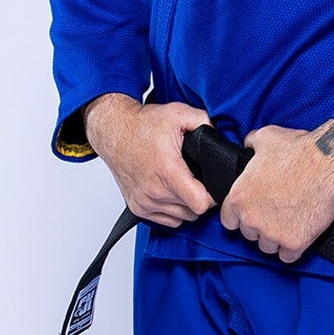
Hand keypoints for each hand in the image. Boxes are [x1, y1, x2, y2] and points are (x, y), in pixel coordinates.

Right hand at [83, 94, 213, 227]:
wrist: (113, 131)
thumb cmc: (142, 124)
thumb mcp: (178, 114)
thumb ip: (205, 122)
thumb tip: (220, 136)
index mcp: (168, 172)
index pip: (200, 204)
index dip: (212, 197)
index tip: (212, 186)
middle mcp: (155, 191)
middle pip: (193, 212)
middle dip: (200, 197)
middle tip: (198, 180)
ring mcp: (145, 202)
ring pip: (181, 218)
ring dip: (186, 205)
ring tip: (184, 184)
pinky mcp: (138, 208)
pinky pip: (167, 220)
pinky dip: (173, 211)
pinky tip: (172, 192)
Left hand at [221, 121, 333, 262]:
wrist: (327, 164)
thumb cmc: (297, 149)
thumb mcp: (265, 137)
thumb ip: (250, 144)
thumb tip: (248, 145)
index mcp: (239, 197)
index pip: (228, 221)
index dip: (240, 217)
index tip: (251, 213)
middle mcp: (251, 219)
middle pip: (249, 235)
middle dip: (260, 227)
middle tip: (276, 214)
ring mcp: (272, 234)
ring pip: (267, 247)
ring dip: (276, 239)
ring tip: (289, 224)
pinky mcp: (294, 243)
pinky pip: (287, 257)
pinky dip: (293, 249)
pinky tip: (299, 237)